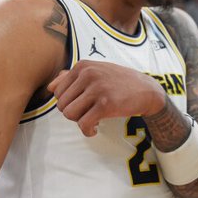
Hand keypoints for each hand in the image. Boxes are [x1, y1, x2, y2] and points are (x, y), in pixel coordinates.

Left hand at [48, 60, 166, 136]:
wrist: (147, 90)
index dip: (68, 103)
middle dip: (73, 113)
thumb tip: (50, 86)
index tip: (82, 106)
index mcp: (83, 66)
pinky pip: (84, 124)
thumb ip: (71, 77)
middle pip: (62, 104)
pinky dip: (87, 131)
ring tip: (91, 120)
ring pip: (69, 114)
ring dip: (79, 122)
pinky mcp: (106, 104)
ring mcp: (97, 89)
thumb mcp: (96, 72)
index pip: (58, 92)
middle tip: (88, 114)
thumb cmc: (119, 82)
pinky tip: (95, 129)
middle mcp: (88, 74)